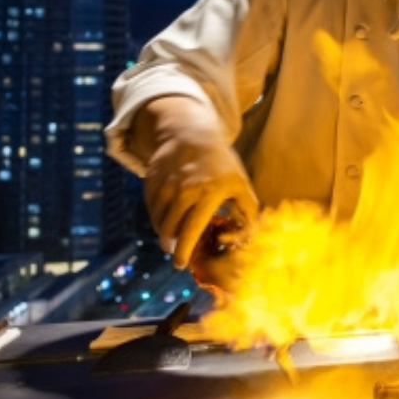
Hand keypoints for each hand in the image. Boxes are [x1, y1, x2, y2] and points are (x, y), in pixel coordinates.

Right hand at [132, 97, 259, 268]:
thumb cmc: (221, 164)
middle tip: (175, 253)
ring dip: (164, 233)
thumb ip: (247, 210)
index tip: (180, 264)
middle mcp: (184, 191)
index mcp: (208, 193)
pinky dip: (157, 218)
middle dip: (171, 246)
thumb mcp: (240, 183)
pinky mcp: (151, 182)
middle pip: (171, 230)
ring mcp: (165, 186)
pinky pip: (151, 209)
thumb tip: (244, 236)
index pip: (191, 230)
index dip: (184, 251)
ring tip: (172, 235)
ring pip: (159, 222)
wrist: (191, 134)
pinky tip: (167, 218)